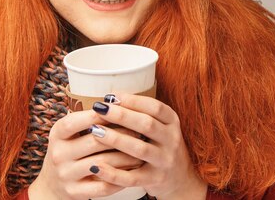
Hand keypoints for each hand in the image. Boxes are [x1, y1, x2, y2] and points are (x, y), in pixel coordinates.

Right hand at [28, 109, 143, 199]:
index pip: (76, 121)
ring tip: (142, 149)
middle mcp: (58, 154)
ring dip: (126, 156)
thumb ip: (90, 120)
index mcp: (57, 134)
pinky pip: (103, 186)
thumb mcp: (71, 133)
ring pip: (103, 163)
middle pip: (94, 141)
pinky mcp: (74, 192)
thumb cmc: (70, 150)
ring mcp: (66, 175)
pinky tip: (133, 170)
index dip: (98, 115)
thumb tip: (120, 104)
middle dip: (120, 135)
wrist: (53, 185)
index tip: (120, 109)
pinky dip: (121, 178)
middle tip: (140, 131)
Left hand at [87, 93, 207, 199]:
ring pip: (139, 149)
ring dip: (115, 139)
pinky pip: (131, 178)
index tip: (111, 96)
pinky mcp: (154, 180)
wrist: (179, 178)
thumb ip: (141, 114)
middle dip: (121, 115)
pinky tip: (95, 166)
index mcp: (172, 122)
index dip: (133, 100)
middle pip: (147, 125)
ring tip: (95, 131)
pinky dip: (112, 173)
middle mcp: (171, 140)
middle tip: (99, 109)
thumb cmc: (160, 145)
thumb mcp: (160, 126)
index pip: (155, 107)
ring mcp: (164, 161)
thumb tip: (110, 99)